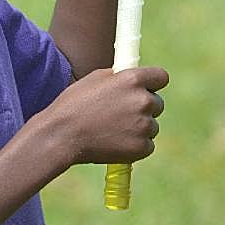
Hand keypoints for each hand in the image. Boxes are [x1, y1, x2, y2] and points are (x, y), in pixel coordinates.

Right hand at [38, 66, 167, 166]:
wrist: (62, 135)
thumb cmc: (74, 104)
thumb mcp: (96, 79)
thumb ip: (120, 77)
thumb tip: (134, 78)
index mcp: (133, 79)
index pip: (162, 77)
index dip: (153, 83)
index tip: (147, 88)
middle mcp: (143, 101)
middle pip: (158, 103)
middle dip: (144, 107)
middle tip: (121, 114)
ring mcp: (144, 125)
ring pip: (152, 126)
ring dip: (138, 127)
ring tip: (112, 129)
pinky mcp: (142, 147)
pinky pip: (147, 145)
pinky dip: (135, 145)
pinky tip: (114, 142)